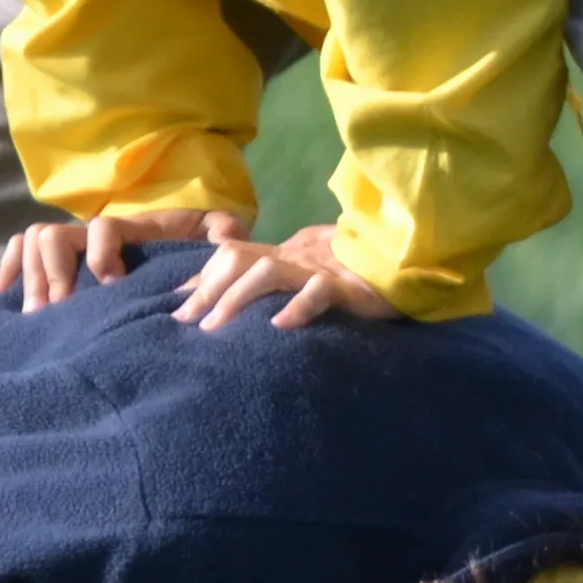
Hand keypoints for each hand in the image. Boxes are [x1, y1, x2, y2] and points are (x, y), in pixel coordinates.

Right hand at [0, 207, 245, 308]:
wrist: (185, 235)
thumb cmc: (201, 240)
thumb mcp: (219, 231)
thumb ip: (225, 232)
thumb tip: (223, 242)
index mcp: (130, 228)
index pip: (102, 228)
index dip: (101, 255)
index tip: (111, 286)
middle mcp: (94, 233)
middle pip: (52, 235)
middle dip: (52, 274)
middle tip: (58, 312)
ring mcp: (75, 246)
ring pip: (31, 243)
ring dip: (29, 278)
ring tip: (36, 317)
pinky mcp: (64, 262)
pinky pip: (21, 253)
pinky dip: (7, 269)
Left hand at [168, 224, 401, 331]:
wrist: (406, 263)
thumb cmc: (352, 277)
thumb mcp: (302, 277)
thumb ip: (267, 282)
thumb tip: (218, 298)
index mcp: (283, 255)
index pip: (230, 257)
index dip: (201, 279)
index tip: (176, 308)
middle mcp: (294, 258)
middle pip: (238, 258)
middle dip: (207, 289)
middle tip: (187, 323)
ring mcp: (319, 269)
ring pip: (268, 270)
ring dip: (237, 297)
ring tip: (216, 328)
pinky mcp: (347, 287)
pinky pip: (318, 292)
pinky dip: (298, 307)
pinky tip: (280, 326)